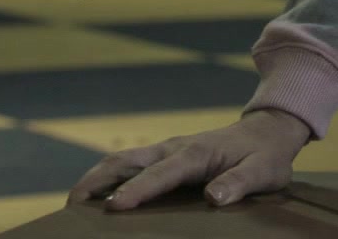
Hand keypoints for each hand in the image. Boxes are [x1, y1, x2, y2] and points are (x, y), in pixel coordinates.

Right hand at [68, 108, 311, 211]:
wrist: (267, 131)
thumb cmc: (266, 157)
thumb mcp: (263, 173)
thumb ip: (240, 183)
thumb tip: (214, 197)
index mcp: (196, 154)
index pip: (160, 174)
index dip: (136, 190)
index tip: (113, 207)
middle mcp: (174, 148)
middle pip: (126, 160)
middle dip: (96, 181)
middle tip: (70, 206)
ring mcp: (166, 149)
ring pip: (122, 159)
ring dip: (95, 177)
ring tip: (72, 202)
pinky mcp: (164, 155)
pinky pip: (129, 164)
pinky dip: (105, 176)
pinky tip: (95, 194)